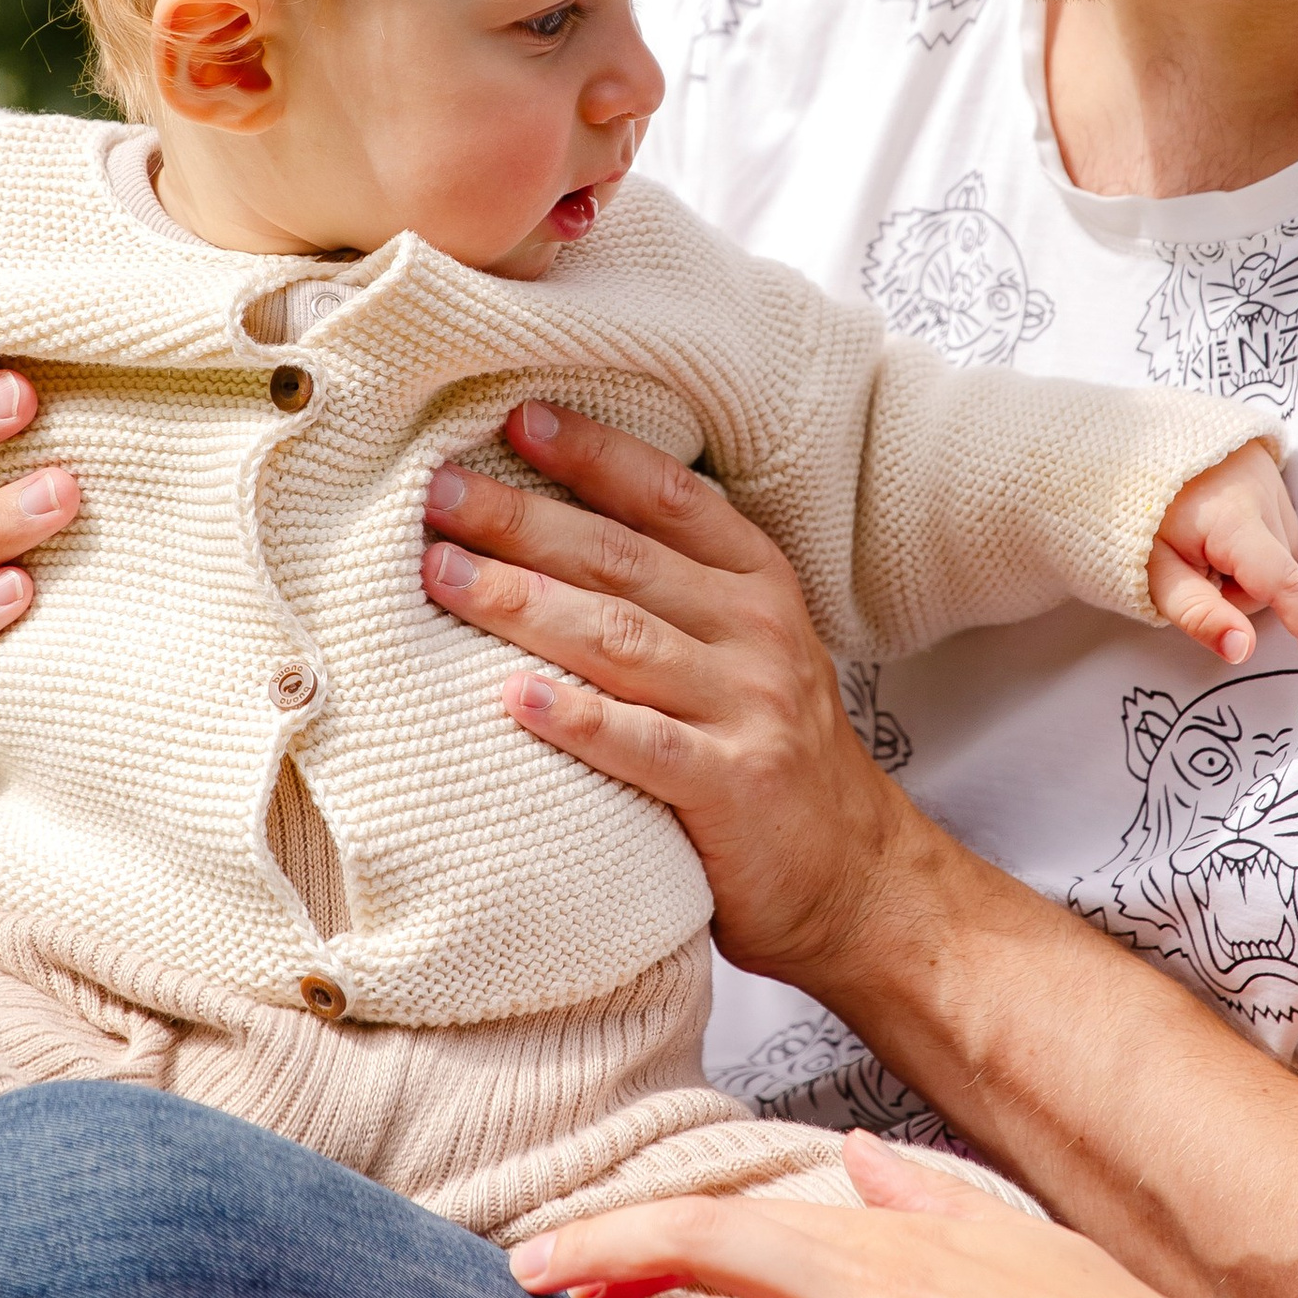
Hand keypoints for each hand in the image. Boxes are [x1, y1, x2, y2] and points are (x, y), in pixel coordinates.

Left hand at [420, 403, 900, 978]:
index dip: (595, 454)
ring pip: (620, 639)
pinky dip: (576, 720)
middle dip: (525, 519)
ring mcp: (748, 708)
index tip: (517, 420)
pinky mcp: (732, 785)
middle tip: (439, 494)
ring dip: (524, 601)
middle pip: (624, 560)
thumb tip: (544, 526)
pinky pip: (642, 746)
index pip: (670, 498)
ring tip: (443, 574)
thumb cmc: (767, 749)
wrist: (858, 877)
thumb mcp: (746, 647)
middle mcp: (756, 633)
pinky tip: (511, 700)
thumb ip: (672, 590)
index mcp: (758, 583)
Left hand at [507, 1140, 1297, 1297]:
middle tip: (521, 1266)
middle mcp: (870, 1281)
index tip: (580, 1233)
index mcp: (896, 1232)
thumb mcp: (1019, 1236)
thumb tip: (859, 1156)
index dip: (647, 1217)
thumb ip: (927, 1197)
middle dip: (598, 1249)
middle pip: (701, 1242)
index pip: (741, 1207)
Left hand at [1149, 441, 1297, 671]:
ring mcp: (1270, 474)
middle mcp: (1263, 491)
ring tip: (1201, 546)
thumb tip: (1243, 652)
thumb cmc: (1132, 516)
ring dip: (1249, 565)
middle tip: (1194, 574)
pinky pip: (1278, 522)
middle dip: (1241, 591)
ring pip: (1281, 550)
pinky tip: (1219, 526)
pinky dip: (1254, 538)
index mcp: (1233, 519)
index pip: (1283, 583)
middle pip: (1276, 573)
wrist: (1124, 447)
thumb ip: (1198, 614)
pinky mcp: (1269, 465)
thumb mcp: (1151, 572)